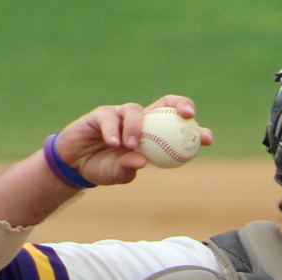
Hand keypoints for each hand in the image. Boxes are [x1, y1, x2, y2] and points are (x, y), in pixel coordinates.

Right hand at [50, 95, 213, 186]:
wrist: (75, 165)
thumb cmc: (103, 169)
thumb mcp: (118, 174)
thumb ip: (129, 168)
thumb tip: (143, 162)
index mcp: (153, 135)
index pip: (177, 127)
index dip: (194, 129)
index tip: (206, 138)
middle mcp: (141, 121)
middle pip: (165, 104)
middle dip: (180, 105)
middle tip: (187, 115)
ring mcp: (121, 115)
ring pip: (135, 110)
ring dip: (136, 127)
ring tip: (131, 145)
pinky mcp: (101, 114)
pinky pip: (110, 117)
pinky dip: (113, 130)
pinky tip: (114, 143)